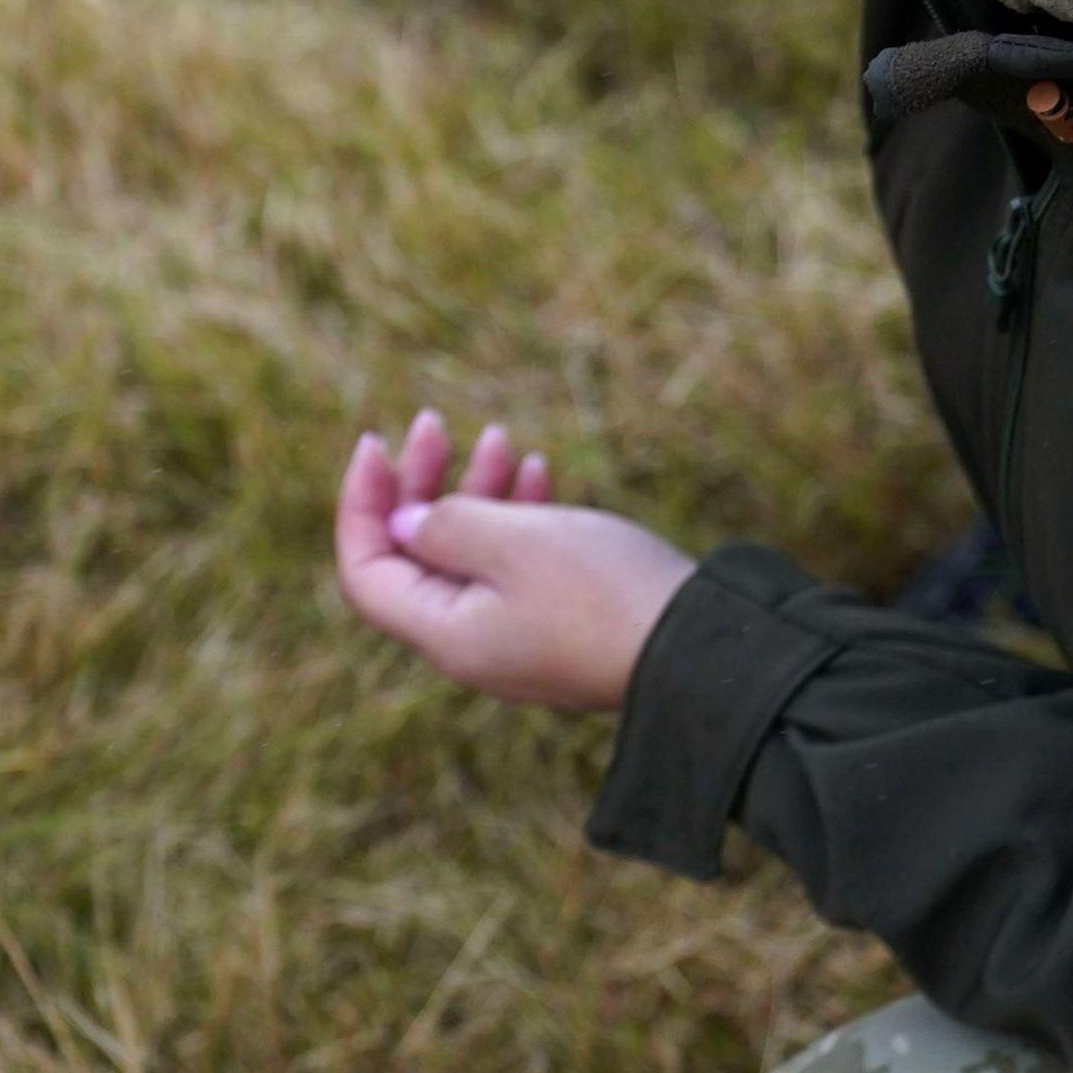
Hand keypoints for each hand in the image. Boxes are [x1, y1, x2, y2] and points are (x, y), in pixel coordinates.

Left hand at [331, 410, 695, 712]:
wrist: (712, 649)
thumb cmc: (605, 592)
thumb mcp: (513, 541)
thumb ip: (443, 526)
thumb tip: (400, 524)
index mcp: (447, 635)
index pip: (366, 571)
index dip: (359, 505)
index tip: (376, 444)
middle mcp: (473, 645)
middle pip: (415, 556)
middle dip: (418, 483)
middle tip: (432, 423)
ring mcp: (519, 638)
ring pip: (471, 554)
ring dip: (474, 490)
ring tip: (496, 436)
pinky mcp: (563, 626)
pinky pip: (518, 568)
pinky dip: (518, 517)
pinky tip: (536, 470)